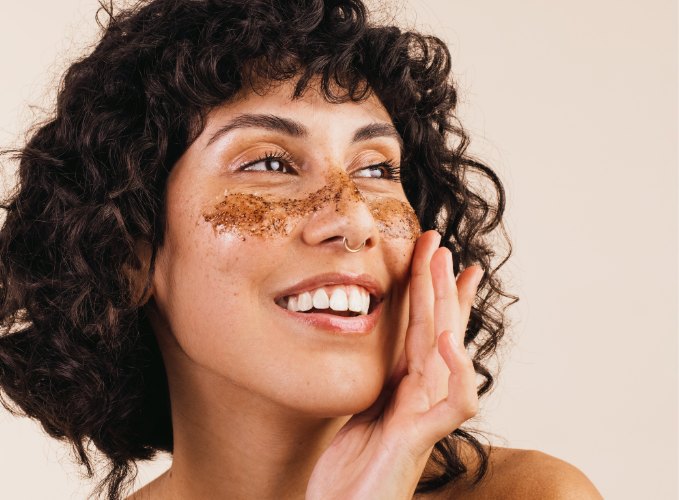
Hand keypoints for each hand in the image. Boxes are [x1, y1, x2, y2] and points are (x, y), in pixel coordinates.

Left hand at [306, 231, 482, 499]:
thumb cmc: (350, 476)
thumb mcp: (359, 415)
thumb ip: (375, 386)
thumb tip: (372, 356)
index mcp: (402, 388)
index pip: (422, 331)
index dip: (431, 294)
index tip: (435, 257)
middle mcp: (420, 397)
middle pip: (437, 330)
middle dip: (440, 285)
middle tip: (442, 244)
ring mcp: (424, 415)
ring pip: (447, 353)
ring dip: (448, 308)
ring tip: (446, 268)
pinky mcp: (422, 438)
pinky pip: (453, 401)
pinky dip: (456, 370)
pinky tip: (446, 339)